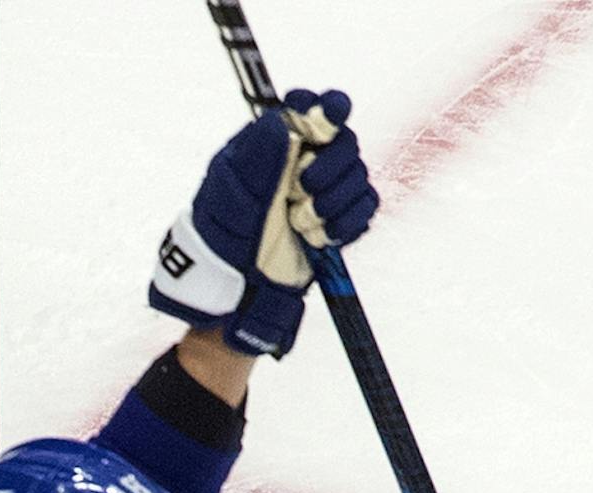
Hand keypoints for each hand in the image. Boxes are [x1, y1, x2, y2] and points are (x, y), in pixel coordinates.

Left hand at [149, 88, 378, 357]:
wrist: (240, 285)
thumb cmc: (226, 233)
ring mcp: (326, 189)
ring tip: (301, 223)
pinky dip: (346, 223)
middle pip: (345, 140)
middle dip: (329, 168)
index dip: (327, 107)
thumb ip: (257, 156)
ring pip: (359, 174)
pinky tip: (319, 237)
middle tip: (301, 190)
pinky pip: (366, 206)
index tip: (330, 114)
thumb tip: (281, 122)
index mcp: (277, 140)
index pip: (310, 108)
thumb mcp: (232, 193)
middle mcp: (306, 158)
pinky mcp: (341, 218)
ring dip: (333, 202)